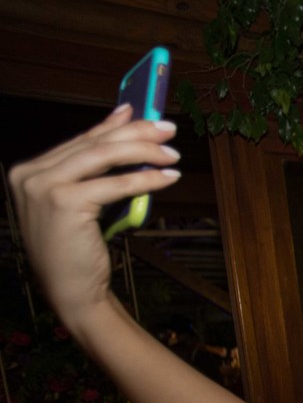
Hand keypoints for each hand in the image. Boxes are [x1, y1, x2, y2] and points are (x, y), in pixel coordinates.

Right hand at [9, 105, 180, 328]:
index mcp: (29, 171)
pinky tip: (166, 178)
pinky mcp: (63, 203)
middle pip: (93, 144)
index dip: (115, 125)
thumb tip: (123, 134)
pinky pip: (114, 184)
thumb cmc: (78, 249)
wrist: (70, 290)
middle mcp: (29, 174)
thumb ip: (96, 171)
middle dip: (136, 133)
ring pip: (103, 157)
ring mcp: (42, 187)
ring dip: (144, 152)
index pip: (81, 140)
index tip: (143, 113)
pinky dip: (144, 179)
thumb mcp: (83, 203)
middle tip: (168, 129)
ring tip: (172, 154)